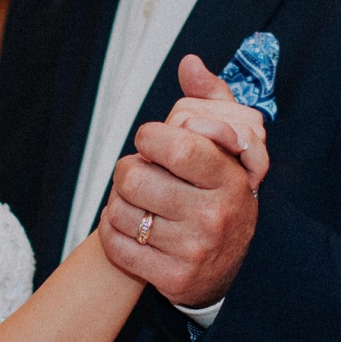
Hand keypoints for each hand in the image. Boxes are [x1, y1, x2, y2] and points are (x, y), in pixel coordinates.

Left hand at [100, 57, 259, 307]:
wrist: (224, 268)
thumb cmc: (219, 193)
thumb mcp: (227, 147)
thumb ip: (211, 101)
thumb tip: (189, 63)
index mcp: (229, 179)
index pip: (176, 145)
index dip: (149, 138)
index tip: (151, 142)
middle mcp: (215, 216)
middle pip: (135, 178)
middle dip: (127, 170)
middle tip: (140, 174)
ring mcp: (193, 251)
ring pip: (118, 211)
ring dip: (117, 202)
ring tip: (137, 202)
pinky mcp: (171, 278)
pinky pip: (114, 245)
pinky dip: (111, 232)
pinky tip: (129, 227)